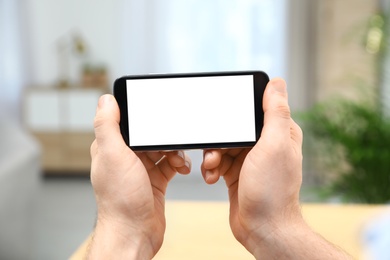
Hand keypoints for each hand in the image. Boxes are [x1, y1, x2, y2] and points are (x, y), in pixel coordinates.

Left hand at [88, 94, 190, 258]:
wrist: (135, 232)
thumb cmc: (121, 199)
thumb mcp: (113, 155)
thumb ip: (108, 125)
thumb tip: (105, 99)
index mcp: (111, 147)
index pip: (128, 121)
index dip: (144, 117)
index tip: (158, 115)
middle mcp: (125, 156)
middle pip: (150, 134)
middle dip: (165, 137)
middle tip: (173, 143)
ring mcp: (141, 169)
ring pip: (163, 148)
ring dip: (175, 151)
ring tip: (179, 161)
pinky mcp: (155, 179)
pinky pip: (171, 163)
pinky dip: (180, 163)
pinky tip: (183, 168)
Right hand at [202, 78, 303, 254]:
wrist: (262, 228)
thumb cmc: (271, 190)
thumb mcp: (274, 145)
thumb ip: (275, 113)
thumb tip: (277, 82)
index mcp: (279, 132)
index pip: (255, 110)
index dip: (236, 112)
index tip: (221, 119)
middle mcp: (265, 144)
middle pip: (233, 128)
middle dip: (219, 140)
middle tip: (214, 153)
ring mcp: (249, 159)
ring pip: (222, 145)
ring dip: (212, 156)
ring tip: (212, 169)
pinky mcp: (236, 172)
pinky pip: (218, 161)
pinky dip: (211, 168)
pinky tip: (212, 178)